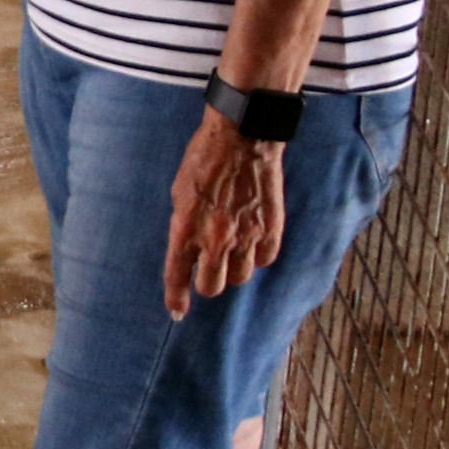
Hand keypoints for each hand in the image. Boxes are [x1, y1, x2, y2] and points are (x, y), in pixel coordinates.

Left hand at [166, 108, 286, 317]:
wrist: (243, 137)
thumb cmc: (203, 160)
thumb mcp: (179, 194)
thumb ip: (183, 227)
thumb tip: (188, 252)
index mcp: (185, 229)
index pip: (177, 276)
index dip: (176, 298)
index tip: (178, 311)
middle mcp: (215, 239)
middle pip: (212, 287)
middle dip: (207, 282)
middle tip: (207, 269)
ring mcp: (246, 235)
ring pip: (240, 277)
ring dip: (233, 269)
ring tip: (232, 250)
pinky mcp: (272, 229)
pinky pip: (265, 260)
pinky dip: (258, 256)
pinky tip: (252, 242)